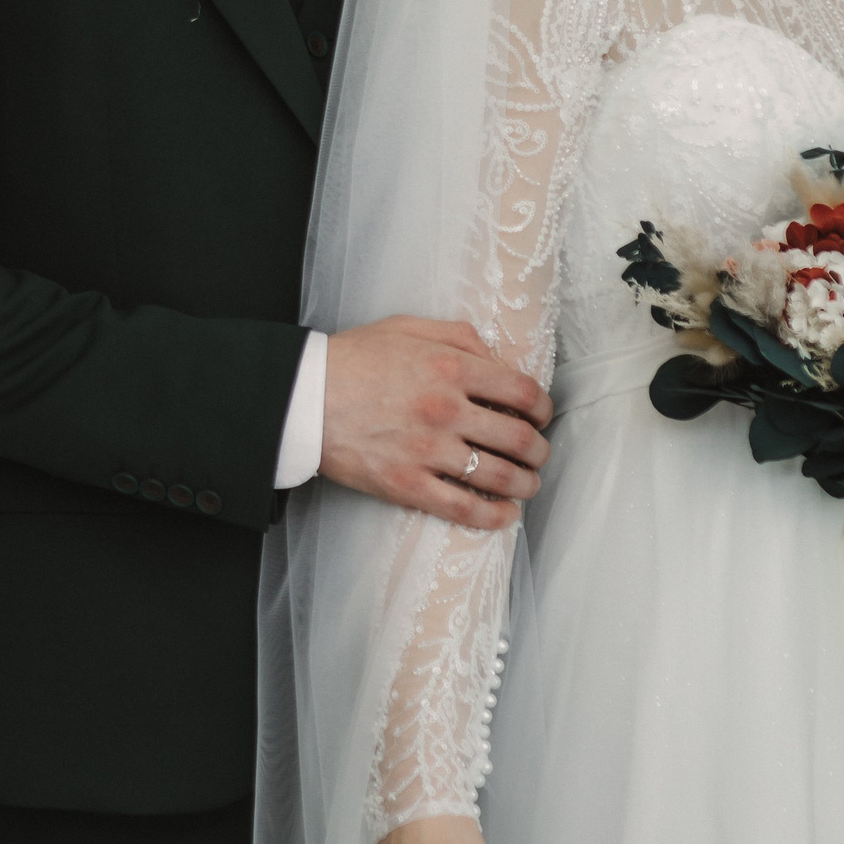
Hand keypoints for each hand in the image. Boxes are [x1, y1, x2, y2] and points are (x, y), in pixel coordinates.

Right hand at [322, 317, 551, 530]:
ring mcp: (428, 451)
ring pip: (499, 476)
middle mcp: (447, 409)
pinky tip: (505, 515)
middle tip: (538, 454)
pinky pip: (463, 508)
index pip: (522, 392)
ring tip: (528, 485)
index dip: (542, 407)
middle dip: (539, 450)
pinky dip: (493, 516)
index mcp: (451, 367)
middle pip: (519, 438)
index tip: (541, 415)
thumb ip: (460, 337)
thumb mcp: (408, 328)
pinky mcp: (407, 485)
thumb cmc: (353, 359)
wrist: (302, 398)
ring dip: (525, 484)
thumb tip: (499, 358)